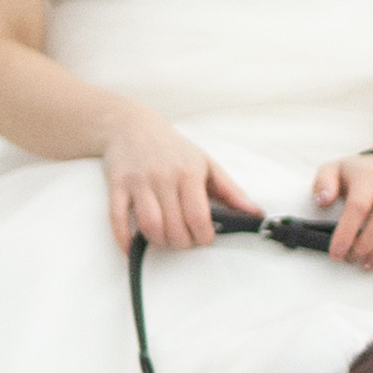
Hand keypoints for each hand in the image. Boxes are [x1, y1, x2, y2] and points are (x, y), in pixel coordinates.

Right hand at [101, 106, 252, 252]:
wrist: (132, 126)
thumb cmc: (174, 149)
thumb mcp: (206, 163)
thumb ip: (231, 191)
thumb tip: (255, 213)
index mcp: (189, 172)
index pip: (198, 216)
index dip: (203, 237)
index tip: (204, 239)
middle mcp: (164, 177)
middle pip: (174, 226)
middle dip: (182, 243)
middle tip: (185, 242)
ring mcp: (139, 182)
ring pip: (149, 225)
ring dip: (159, 242)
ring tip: (165, 241)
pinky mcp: (117, 186)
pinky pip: (118, 219)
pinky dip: (125, 239)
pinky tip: (132, 246)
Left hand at [314, 139, 372, 269]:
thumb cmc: (359, 174)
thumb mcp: (335, 170)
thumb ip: (323, 183)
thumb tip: (323, 201)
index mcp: (368, 175)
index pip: (359, 206)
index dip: (347, 233)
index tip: (336, 254)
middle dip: (368, 244)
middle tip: (353, 259)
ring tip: (369, 263)